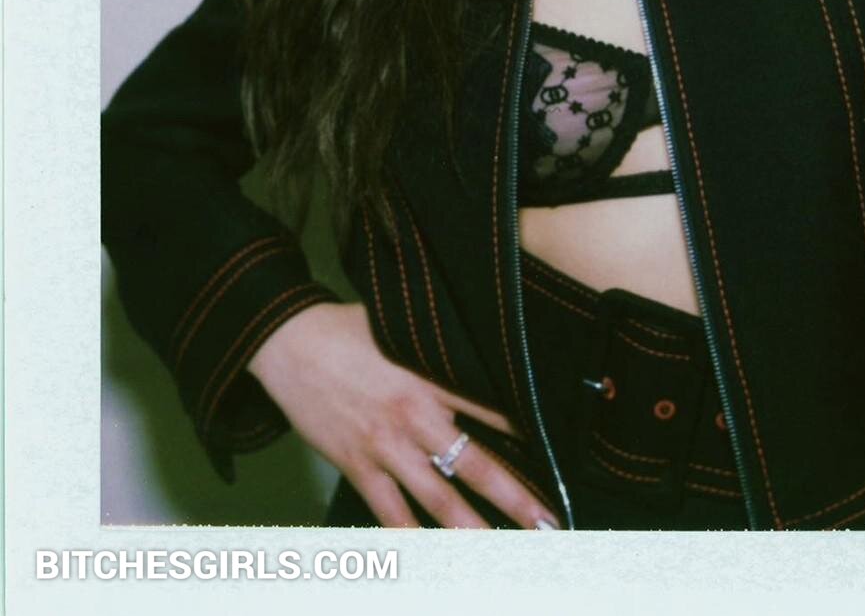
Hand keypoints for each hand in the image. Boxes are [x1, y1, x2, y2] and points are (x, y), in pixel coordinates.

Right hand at [247, 301, 561, 528]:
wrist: (290, 343)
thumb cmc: (347, 329)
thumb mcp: (402, 327)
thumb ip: (437, 346)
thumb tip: (470, 346)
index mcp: (432, 378)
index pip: (492, 411)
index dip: (526, 436)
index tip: (555, 457)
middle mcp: (416, 416)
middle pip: (475, 464)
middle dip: (514, 497)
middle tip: (546, 522)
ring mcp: (386, 446)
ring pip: (437, 497)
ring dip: (471, 527)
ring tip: (499, 550)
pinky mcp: (357, 465)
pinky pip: (389, 510)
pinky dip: (409, 536)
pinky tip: (430, 556)